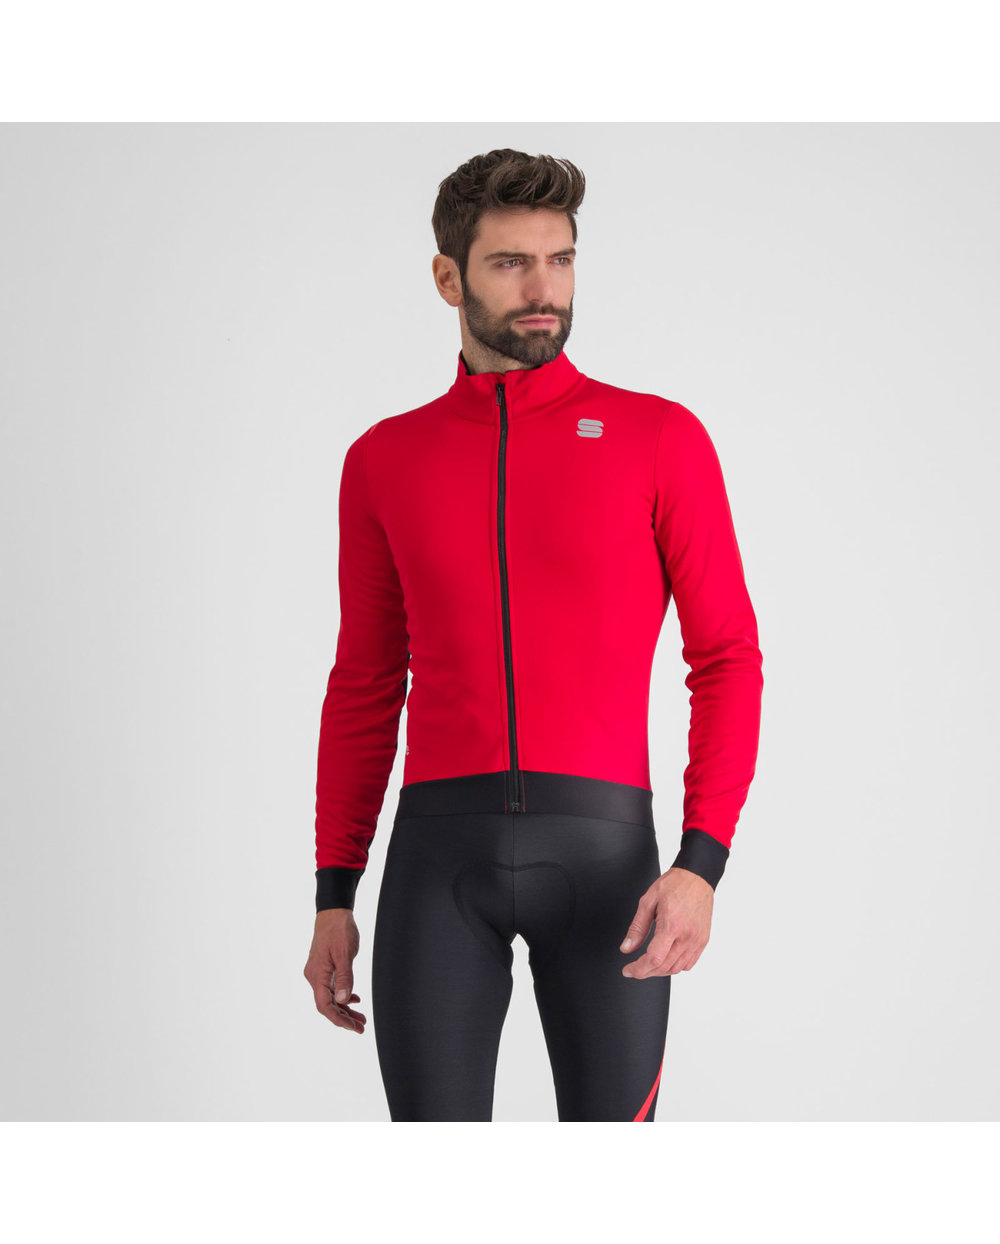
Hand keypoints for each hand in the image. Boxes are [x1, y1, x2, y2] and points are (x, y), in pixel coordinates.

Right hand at [303, 908, 367, 1032]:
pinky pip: (331, 988)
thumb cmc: (339, 930)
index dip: (339, 1019)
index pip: (325, 1006)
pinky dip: (342, 996)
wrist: (333, 912)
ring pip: (330, 998)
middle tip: (361, 1027)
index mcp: (317, 975)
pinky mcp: (323, 968)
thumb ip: (345, 978)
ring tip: (361, 1018)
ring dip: (345, 1009)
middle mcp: (314, 976)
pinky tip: (354, 999)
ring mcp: (318, 973)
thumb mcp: (345, 954)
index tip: (353, 1027)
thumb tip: (344, 1000)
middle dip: (344, 1018)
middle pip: (327, 1005)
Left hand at [619, 866, 713, 977]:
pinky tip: (666, 958)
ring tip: (648, 963)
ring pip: (677, 968)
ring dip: (660, 971)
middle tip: (634, 968)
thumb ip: (637, 927)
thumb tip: (626, 948)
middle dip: (646, 972)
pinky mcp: (703, 940)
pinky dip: (675, 966)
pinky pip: (689, 963)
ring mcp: (697, 940)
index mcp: (672, 925)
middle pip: (664, 967)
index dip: (639, 969)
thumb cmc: (674, 884)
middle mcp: (687, 936)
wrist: (697, 877)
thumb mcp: (648, 901)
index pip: (654, 958)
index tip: (628, 970)